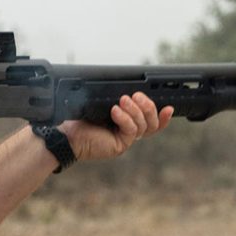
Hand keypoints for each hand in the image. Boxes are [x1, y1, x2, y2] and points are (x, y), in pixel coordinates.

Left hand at [58, 92, 173, 161]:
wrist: (67, 134)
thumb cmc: (81, 118)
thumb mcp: (103, 104)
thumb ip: (118, 99)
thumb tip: (131, 90)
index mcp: (127, 123)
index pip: (151, 122)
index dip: (162, 116)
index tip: (168, 107)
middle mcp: (129, 132)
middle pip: (151, 123)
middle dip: (148, 107)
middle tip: (137, 96)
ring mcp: (125, 140)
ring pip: (143, 126)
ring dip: (135, 110)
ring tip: (122, 101)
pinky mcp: (120, 145)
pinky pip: (131, 131)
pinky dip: (125, 118)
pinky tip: (115, 111)